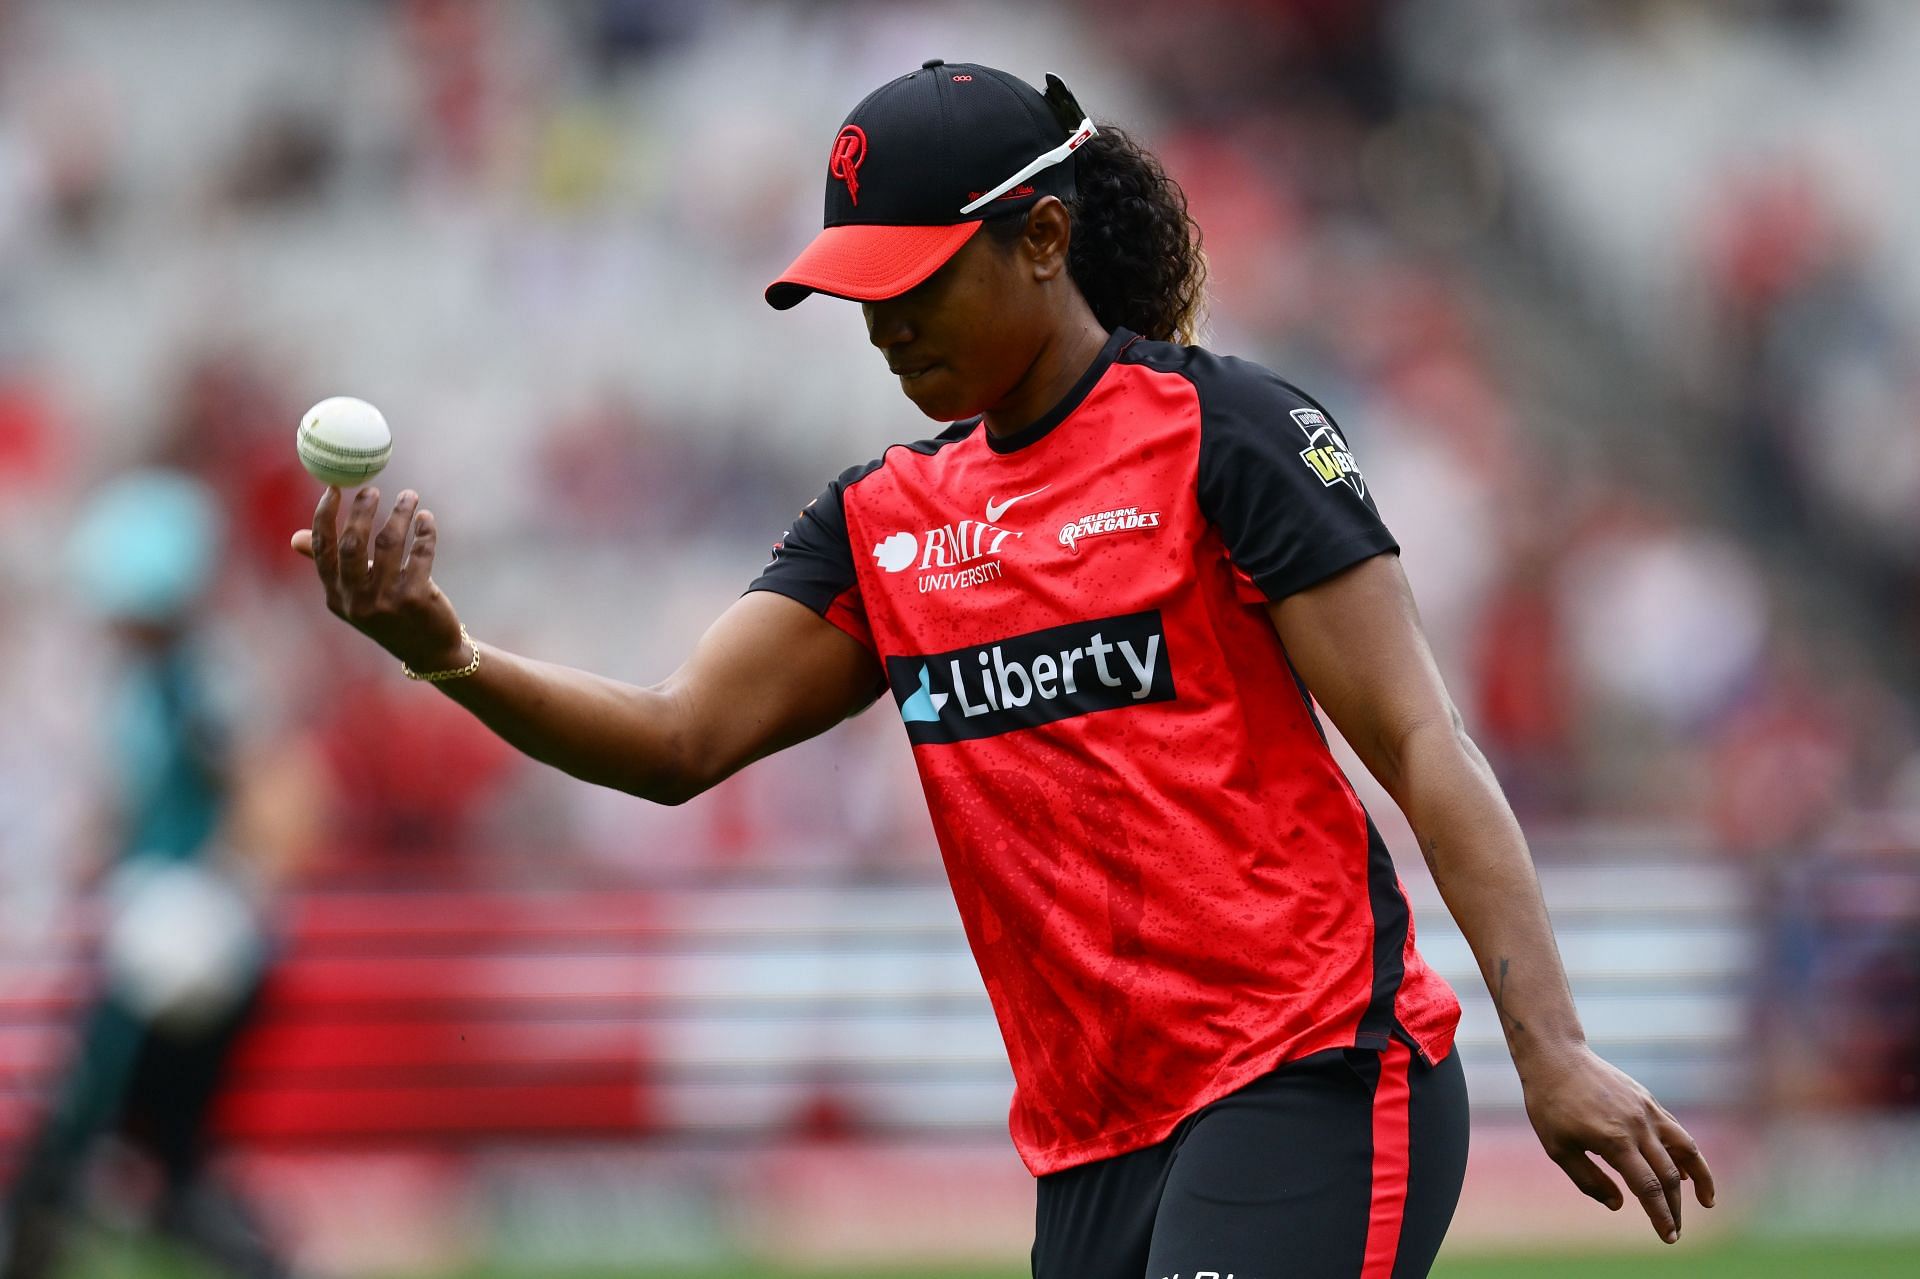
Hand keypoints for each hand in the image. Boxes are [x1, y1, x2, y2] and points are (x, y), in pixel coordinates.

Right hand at [292, 486, 468, 671]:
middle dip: (361, 511)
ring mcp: (387, 601)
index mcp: (336, 597)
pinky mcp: (417, 599)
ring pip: (388, 543)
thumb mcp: (355, 596)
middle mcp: (357, 600)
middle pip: (352, 544)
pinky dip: (424, 532)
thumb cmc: (390, 615)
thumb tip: (294, 538)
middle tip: (372, 489)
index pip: (323, 551)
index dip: (325, 517)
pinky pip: (419, 554)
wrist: (430, 652)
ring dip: (399, 513)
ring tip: (409, 496)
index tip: (333, 489)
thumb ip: (331, 567)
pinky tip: (425, 520)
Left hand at [1521, 1044, 1714, 1242]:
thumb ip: (1589, 1180)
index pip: (1648, 1187)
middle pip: (1668, 1175)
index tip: (1669, 1236)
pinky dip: (1684, 1152)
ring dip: (1700, 1177)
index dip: (1660, 1215)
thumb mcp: (1558, 1149)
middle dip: (1675, 1207)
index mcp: (1615, 1141)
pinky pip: (1674, 1130)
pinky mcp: (1647, 1099)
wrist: (1556, 1058)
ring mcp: (1646, 1110)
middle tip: (1676, 1230)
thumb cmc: (1550, 1106)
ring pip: (1686, 1148)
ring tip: (1707, 1201)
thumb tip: (1619, 1205)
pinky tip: (1683, 1170)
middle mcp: (1638, 1125)